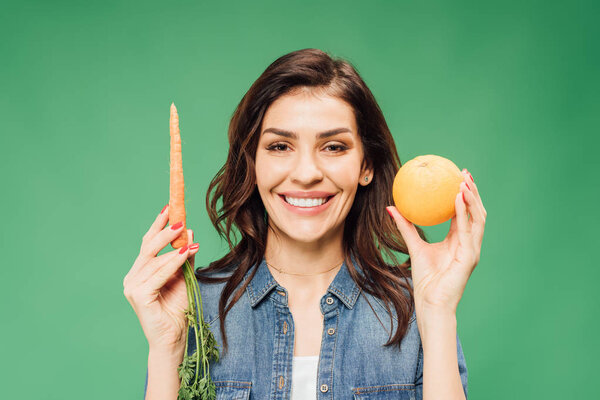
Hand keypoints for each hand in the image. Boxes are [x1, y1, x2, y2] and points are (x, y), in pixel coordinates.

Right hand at [123, 204, 198, 350]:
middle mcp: (133, 277)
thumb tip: (189, 233)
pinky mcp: (138, 296)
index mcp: (141, 272)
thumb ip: (185, 257)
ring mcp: (132, 286)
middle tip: (179, 218)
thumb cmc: (178, 310)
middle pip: (148, 247)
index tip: (169, 207)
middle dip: (164, 230)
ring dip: (174, 248)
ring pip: (155, 260)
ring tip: (191, 242)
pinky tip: (186, 254)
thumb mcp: (185, 277)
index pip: (148, 243)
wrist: (175, 339)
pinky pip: (158, 274)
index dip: (158, 225)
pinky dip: (173, 263)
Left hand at [386, 169, 486, 313]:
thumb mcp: (413, 246)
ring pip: (478, 218)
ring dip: (472, 198)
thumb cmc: (424, 279)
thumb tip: (390, 207)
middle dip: (473, 192)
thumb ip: (405, 226)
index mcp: (459, 241)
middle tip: (464, 173)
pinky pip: (468, 230)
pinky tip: (457, 198)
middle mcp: (469, 243)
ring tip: (463, 181)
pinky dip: (464, 212)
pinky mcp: (470, 256)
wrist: (430, 303)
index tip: (457, 177)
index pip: (465, 213)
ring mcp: (472, 250)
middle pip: (476, 212)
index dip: (463, 195)